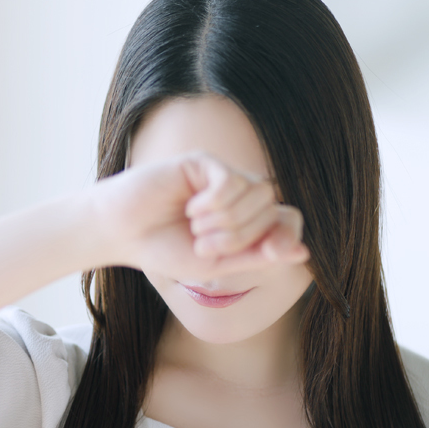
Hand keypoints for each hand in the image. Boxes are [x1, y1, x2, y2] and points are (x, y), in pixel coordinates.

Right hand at [86, 150, 309, 282]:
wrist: (123, 233)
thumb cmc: (165, 250)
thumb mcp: (217, 265)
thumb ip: (258, 258)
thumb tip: (304, 253)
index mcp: (246, 221)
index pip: (286, 221)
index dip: (286, 236)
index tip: (274, 253)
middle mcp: (239, 194)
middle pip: (270, 209)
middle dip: (240, 236)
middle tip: (203, 245)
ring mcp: (222, 175)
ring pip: (256, 192)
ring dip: (227, 221)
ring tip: (196, 228)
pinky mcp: (204, 162)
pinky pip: (232, 180)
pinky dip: (216, 202)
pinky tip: (191, 209)